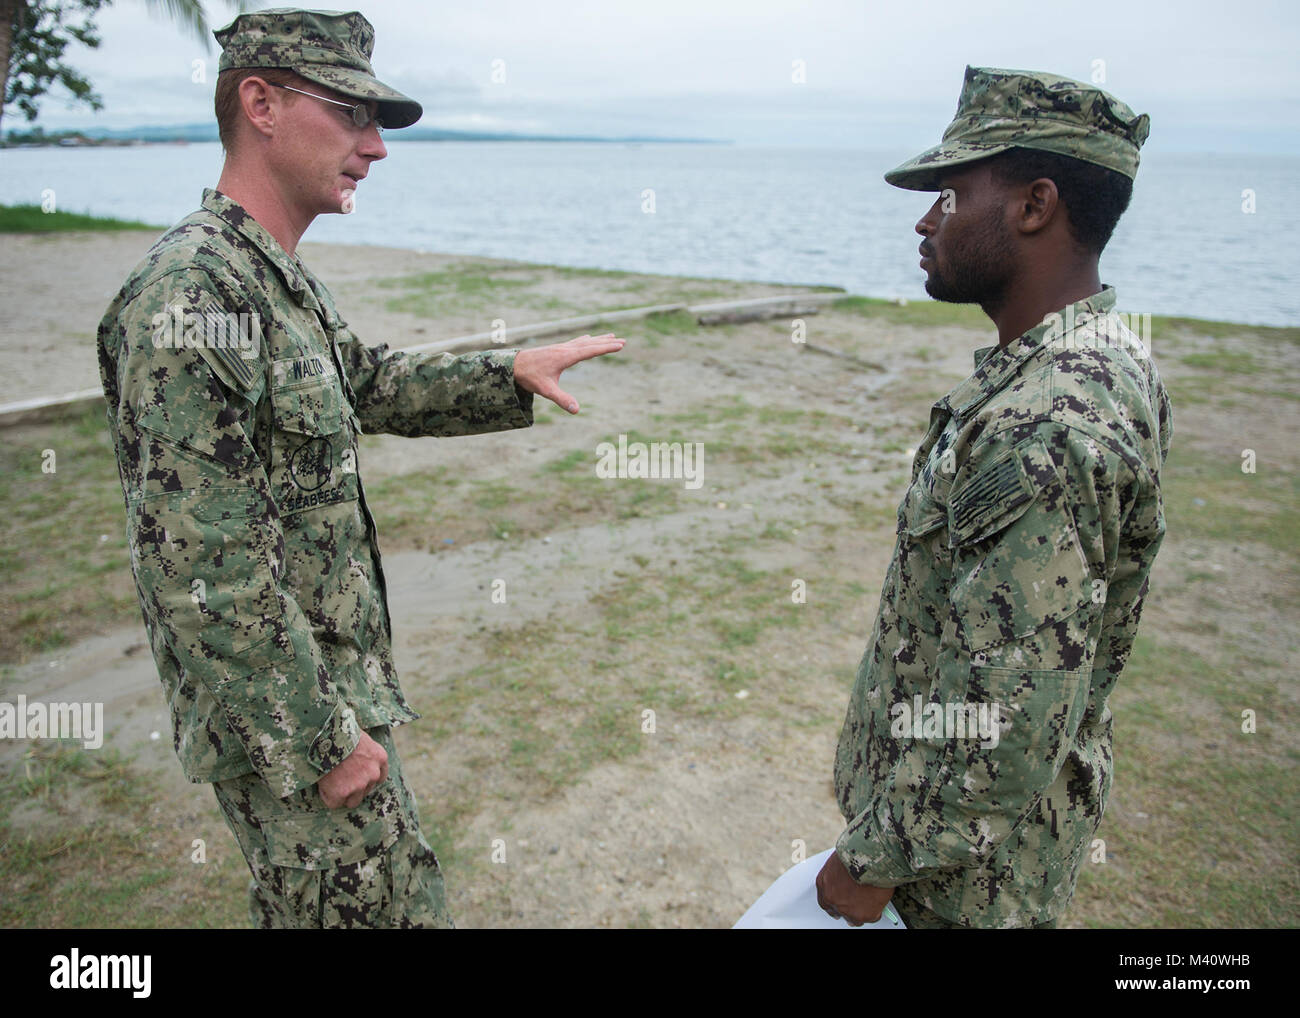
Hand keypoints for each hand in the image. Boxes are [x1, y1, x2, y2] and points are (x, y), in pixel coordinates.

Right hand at [317, 729, 387, 808]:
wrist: (326, 735)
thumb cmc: (338, 731)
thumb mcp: (359, 737)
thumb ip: (363, 751)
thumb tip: (356, 759)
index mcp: (380, 757)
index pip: (379, 777)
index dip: (365, 777)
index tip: (355, 774)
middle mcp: (373, 773)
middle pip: (365, 791)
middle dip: (353, 787)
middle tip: (338, 776)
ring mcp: (359, 785)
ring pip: (352, 801)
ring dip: (341, 794)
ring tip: (329, 779)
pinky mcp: (342, 793)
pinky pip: (334, 803)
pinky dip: (326, 796)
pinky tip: (322, 783)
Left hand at [511, 333, 625, 413]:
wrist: (512, 365)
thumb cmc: (529, 377)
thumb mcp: (546, 390)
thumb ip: (562, 399)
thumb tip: (577, 410)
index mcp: (566, 356)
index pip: (591, 350)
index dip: (606, 348)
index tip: (620, 345)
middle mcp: (565, 349)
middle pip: (590, 343)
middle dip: (607, 342)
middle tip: (623, 341)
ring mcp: (561, 347)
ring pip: (584, 341)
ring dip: (598, 339)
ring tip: (611, 336)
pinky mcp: (556, 348)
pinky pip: (575, 342)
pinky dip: (586, 340)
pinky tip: (587, 338)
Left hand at [815, 850, 895, 925]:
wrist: (870, 855)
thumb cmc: (856, 850)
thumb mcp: (841, 859)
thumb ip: (840, 874)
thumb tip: (847, 880)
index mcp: (823, 883)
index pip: (824, 900)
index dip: (833, 903)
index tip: (838, 904)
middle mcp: (832, 898)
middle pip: (837, 911)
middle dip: (846, 909)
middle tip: (856, 907)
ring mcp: (847, 909)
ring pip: (854, 919)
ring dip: (862, 911)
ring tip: (871, 901)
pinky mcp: (864, 915)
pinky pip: (872, 917)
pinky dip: (877, 910)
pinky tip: (879, 899)